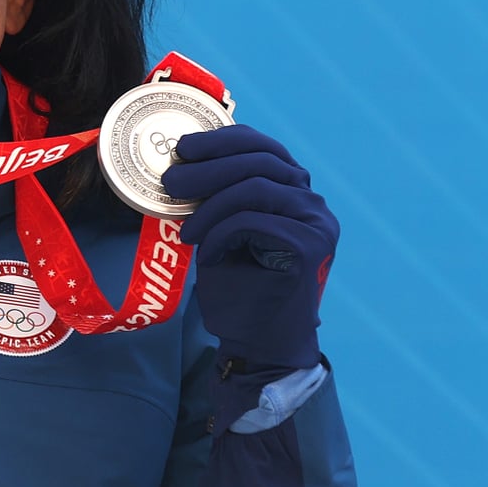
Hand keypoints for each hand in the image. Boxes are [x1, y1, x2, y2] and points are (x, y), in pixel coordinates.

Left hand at [159, 123, 337, 372]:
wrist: (260, 346)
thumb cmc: (240, 292)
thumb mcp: (221, 234)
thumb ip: (219, 199)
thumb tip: (183, 166)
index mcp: (295, 193)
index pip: (264, 147)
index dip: (222, 140)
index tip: (184, 148)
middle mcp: (313, 203)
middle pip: (259, 161)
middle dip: (207, 167)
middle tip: (170, 182)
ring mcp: (317, 223)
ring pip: (255, 187)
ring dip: (210, 205)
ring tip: (186, 231)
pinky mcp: (310, 246)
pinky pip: (253, 221)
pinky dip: (221, 233)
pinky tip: (206, 253)